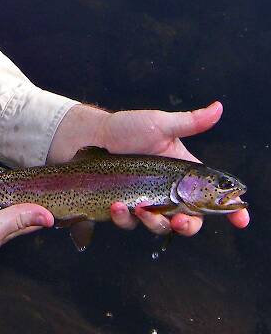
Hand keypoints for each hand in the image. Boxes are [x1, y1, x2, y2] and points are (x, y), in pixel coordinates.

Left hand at [50, 100, 249, 235]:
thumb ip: (190, 122)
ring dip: (153, 223)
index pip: (213, 198)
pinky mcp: (122, 208)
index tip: (241, 219)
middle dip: (189, 226)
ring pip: (159, 226)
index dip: (231, 211)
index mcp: (183, 175)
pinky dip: (124, 217)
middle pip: (189, 221)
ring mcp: (145, 203)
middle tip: (181, 222)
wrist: (92, 136)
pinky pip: (128, 222)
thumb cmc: (127, 129)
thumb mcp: (160, 125)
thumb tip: (218, 107)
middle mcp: (167, 193)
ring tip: (140, 208)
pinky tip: (117, 205)